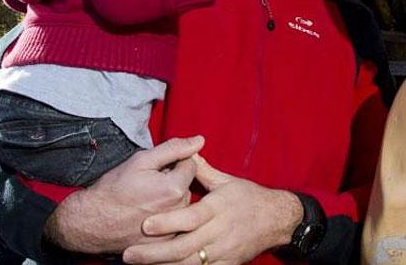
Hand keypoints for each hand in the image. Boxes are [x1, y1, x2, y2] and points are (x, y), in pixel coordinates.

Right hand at [44, 136, 203, 253]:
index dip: (174, 162)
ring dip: (169, 199)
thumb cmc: (113, 189)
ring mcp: (172, 229)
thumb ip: (173, 148)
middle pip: (186, 185)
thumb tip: (199, 140)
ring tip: (145, 201)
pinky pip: (174, 222)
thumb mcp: (141, 161)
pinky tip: (146, 215)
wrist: (91, 223)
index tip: (156, 169)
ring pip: (180, 204)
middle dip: (172, 181)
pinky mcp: (165, 243)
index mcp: (175, 189)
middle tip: (148, 185)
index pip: (190, 165)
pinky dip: (164, 216)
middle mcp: (178, 211)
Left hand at [121, 155, 302, 264]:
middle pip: (184, 246)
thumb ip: (204, 171)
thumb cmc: (249, 198)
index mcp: (219, 208)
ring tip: (138, 264)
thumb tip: (187, 152)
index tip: (146, 224)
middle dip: (155, 253)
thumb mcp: (228, 181)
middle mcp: (220, 232)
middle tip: (129, 254)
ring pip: (189, 264)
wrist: (277, 220)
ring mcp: (223, 252)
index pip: (192, 217)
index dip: (169, 222)